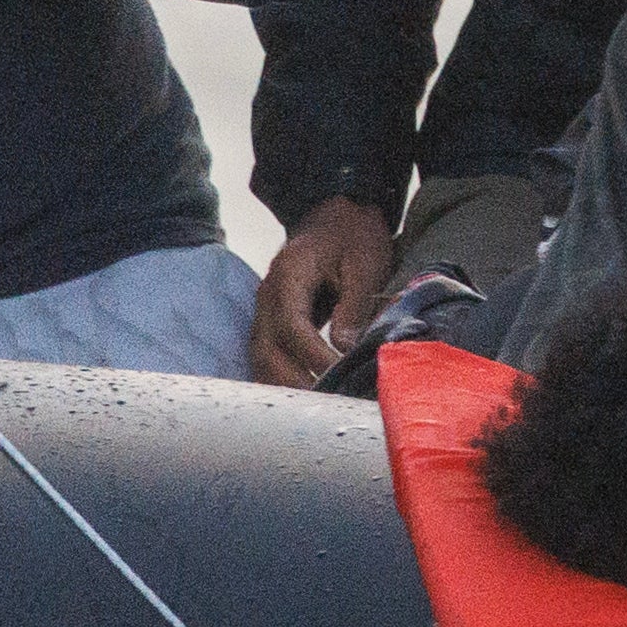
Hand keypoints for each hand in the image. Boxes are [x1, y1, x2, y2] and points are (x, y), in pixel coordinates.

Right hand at [247, 199, 396, 389]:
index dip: (313, 356)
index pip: (292, 326)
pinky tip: (300, 400)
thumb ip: (354, 304)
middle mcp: (268, 296)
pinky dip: (279, 380)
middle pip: (266, 349)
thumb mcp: (366, 263)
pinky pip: (267, 357)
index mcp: (289, 276)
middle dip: (292, 381)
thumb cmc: (354, 237)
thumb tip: (344, 347)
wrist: (336, 216)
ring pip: (260, 358)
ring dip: (282, 386)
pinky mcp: (271, 322)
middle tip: (323, 405)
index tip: (338, 375)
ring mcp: (265, 310)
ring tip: (312, 411)